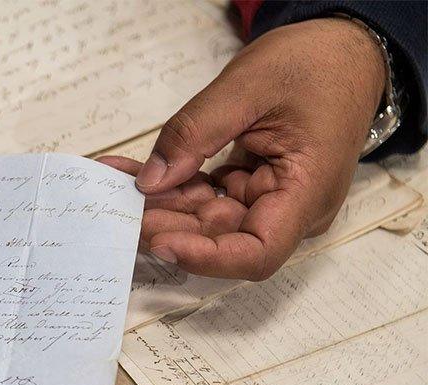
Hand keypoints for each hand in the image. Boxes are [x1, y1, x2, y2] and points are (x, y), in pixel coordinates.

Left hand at [100, 17, 385, 279]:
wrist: (344, 51)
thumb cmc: (315, 64)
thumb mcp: (248, 86)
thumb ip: (196, 133)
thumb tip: (151, 181)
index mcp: (307, 192)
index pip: (257, 252)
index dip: (206, 257)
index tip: (159, 240)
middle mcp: (291, 209)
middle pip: (221, 238)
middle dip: (168, 224)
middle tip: (118, 205)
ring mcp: (269, 200)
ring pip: (205, 220)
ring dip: (160, 205)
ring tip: (116, 184)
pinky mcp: (251, 188)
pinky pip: (205, 197)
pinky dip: (171, 186)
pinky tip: (131, 173)